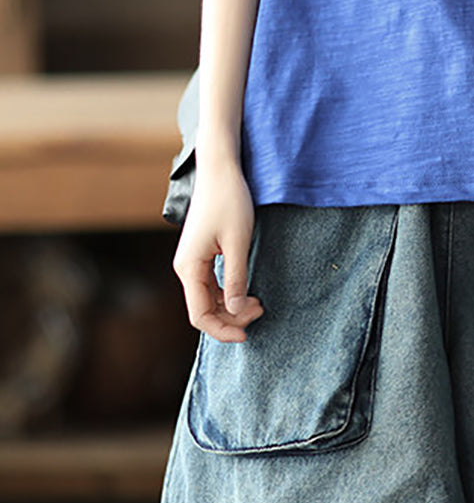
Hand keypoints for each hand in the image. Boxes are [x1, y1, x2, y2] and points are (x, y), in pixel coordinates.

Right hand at [172, 158, 264, 342]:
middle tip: (260, 310)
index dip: (223, 330)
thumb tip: (234, 311)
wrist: (220, 169)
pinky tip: (246, 290)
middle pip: (203, 310)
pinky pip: (211, 284)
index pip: (200, 315)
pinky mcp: (201, 254)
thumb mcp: (238, 241)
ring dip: (231, 306)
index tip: (247, 333)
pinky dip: (228, 292)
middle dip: (230, 317)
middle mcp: (185, 267)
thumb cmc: (230, 200)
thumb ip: (235, 278)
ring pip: (208, 298)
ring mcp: (192, 261)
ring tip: (257, 302)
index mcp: (189, 267)